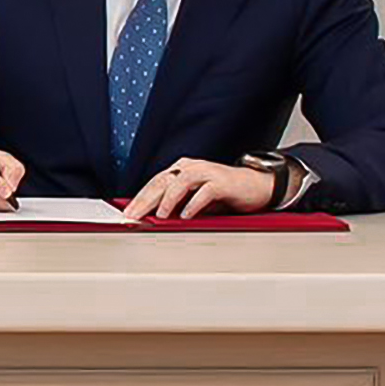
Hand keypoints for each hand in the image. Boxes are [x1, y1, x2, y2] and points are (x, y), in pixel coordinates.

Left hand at [121, 156, 274, 220]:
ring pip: (180, 182)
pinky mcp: (222, 181)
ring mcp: (207, 172)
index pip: (154, 183)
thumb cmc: (225, 194)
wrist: (257, 186)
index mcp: (181, 169)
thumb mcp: (195, 200)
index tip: (127, 214)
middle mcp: (191, 167)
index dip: (139, 199)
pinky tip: (186, 215)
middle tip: (133, 216)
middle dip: (145, 200)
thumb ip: (177, 205)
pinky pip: (205, 191)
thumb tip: (153, 218)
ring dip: (168, 200)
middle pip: (162, 181)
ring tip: (159, 216)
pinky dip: (194, 203)